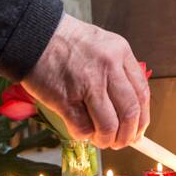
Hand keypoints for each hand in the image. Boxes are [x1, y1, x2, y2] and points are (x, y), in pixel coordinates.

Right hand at [21, 13, 149, 149]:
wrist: (33, 34)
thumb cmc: (66, 41)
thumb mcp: (102, 44)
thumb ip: (117, 71)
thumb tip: (128, 110)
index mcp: (120, 52)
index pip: (142, 93)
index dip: (142, 118)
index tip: (138, 130)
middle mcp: (108, 67)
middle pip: (130, 113)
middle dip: (128, 135)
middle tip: (121, 141)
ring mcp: (87, 83)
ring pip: (109, 125)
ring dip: (107, 139)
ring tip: (101, 140)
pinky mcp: (65, 98)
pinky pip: (83, 128)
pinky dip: (84, 135)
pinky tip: (81, 131)